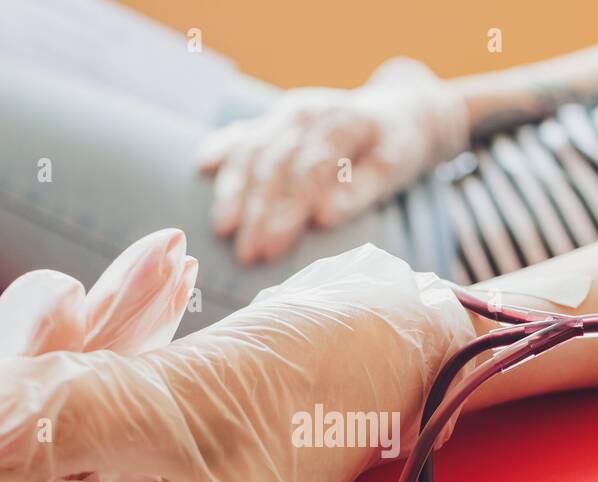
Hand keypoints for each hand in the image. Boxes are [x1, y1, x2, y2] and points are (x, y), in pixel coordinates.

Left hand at [0, 239, 476, 481]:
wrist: (410, 339)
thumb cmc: (332, 377)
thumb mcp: (191, 392)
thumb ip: (57, 410)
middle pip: (29, 464)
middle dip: (29, 366)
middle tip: (53, 293)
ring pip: (66, 415)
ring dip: (82, 333)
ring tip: (143, 272)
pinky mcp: (171, 441)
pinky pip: (109, 389)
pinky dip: (121, 330)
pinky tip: (161, 275)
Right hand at [197, 58, 467, 264]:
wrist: (395, 110)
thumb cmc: (396, 147)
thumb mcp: (396, 166)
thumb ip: (363, 190)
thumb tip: (324, 218)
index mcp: (343, 122)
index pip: (311, 166)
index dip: (290, 208)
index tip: (274, 248)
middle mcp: (308, 112)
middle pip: (275, 162)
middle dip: (258, 211)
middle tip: (248, 255)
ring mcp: (286, 113)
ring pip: (252, 148)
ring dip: (234, 191)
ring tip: (223, 231)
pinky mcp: (272, 119)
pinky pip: (241, 132)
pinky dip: (221, 148)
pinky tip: (201, 166)